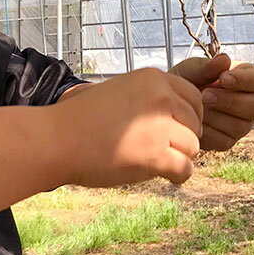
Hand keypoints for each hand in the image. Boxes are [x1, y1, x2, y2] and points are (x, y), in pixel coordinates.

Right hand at [52, 67, 203, 187]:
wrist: (58, 139)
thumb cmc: (83, 118)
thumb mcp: (121, 90)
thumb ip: (150, 97)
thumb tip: (180, 114)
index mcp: (153, 78)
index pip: (193, 97)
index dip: (187, 116)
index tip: (173, 129)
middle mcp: (161, 97)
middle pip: (196, 123)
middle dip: (183, 138)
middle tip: (162, 148)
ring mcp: (159, 125)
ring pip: (193, 147)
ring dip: (179, 157)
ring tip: (156, 160)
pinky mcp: (155, 154)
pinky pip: (185, 169)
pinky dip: (177, 176)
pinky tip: (162, 175)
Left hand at [169, 53, 253, 151]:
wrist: (170, 103)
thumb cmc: (186, 80)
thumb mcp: (192, 69)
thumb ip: (208, 66)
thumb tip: (225, 58)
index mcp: (247, 80)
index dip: (245, 80)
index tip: (223, 78)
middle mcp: (250, 103)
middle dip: (230, 101)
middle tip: (205, 95)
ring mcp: (241, 124)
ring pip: (241, 125)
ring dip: (215, 115)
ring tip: (197, 105)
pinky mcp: (228, 141)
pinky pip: (224, 140)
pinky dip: (207, 130)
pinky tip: (196, 119)